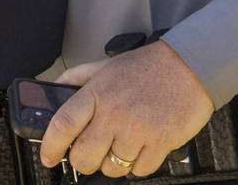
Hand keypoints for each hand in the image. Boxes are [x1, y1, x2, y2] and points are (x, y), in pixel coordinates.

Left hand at [40, 40, 213, 176]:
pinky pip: (138, 172)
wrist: (190, 65)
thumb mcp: (108, 65)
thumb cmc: (148, 66)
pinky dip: (138, 164)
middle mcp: (115, 112)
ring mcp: (137, 130)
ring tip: (122, 145)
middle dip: (83, 160)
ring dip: (113, 163)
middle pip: (83, 157)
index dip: (50, 146)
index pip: (63, 124)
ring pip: (111, 169)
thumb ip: (78, 77)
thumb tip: (54, 87)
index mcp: (98, 92)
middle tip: (91, 152)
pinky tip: (142, 145)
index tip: (48, 156)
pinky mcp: (159, 143)